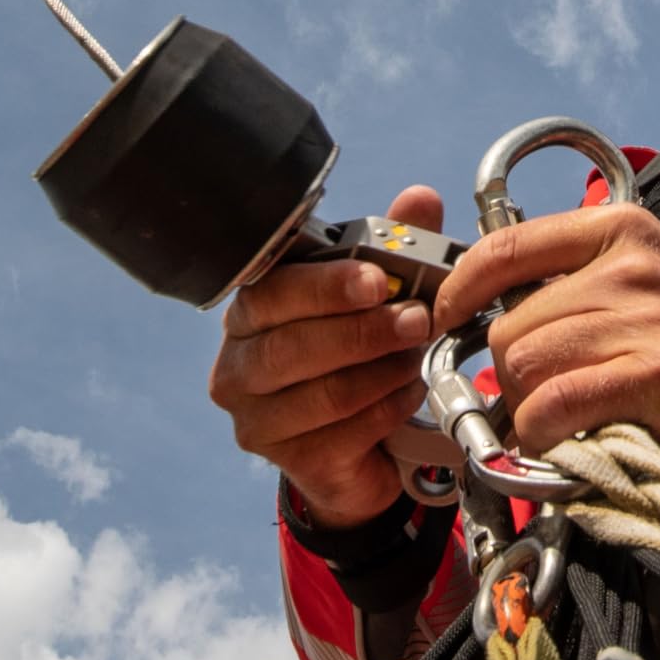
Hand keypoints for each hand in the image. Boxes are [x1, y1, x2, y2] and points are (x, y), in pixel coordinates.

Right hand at [209, 183, 442, 527]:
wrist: (358, 444)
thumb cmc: (359, 354)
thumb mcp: (379, 294)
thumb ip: (396, 244)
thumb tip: (419, 198)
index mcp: (253, 311)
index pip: (273, 291)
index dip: (326, 285)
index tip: (378, 281)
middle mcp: (239, 365)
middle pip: (291, 347)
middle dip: (363, 332)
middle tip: (416, 321)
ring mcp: (257, 419)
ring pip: (320, 394)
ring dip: (379, 374)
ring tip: (416, 359)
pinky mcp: (288, 461)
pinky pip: (341, 436)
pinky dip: (384, 412)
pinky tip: (408, 396)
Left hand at [433, 204, 659, 479]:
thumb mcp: (646, 275)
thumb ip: (576, 281)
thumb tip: (491, 311)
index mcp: (618, 230)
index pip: (505, 247)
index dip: (459, 289)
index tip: (447, 319)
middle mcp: (627, 266)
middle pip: (511, 323)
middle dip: (508, 372)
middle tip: (533, 396)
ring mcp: (643, 318)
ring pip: (525, 365)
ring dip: (525, 406)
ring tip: (555, 418)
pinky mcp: (654, 373)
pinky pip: (556, 404)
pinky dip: (543, 431)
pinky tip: (561, 438)